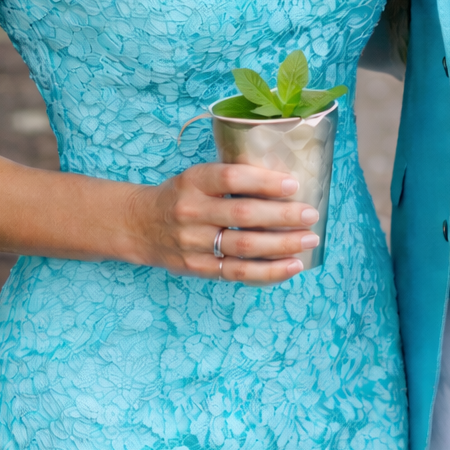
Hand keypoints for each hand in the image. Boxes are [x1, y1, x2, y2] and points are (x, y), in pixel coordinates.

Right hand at [126, 162, 321, 282]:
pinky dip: (268, 271)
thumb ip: (231, 179)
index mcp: (193, 181)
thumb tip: (284, 184)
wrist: (138, 225)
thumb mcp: (197, 177)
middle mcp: (191, 211)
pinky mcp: (198, 268)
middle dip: (282, 217)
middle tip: (311, 215)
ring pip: (244, 247)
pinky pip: (238, 272)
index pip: (231, 178)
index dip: (264, 181)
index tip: (293, 185)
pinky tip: (292, 265)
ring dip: (282, 245)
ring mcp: (193, 243)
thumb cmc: (180, 196)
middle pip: (243, 215)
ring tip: (309, 240)